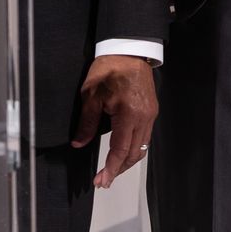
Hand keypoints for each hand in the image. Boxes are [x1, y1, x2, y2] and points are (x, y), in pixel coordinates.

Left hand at [71, 55, 157, 188]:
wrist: (129, 50)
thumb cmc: (110, 68)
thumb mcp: (91, 95)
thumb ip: (86, 123)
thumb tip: (79, 143)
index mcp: (129, 113)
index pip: (120, 150)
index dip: (110, 169)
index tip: (100, 181)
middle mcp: (144, 117)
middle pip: (134, 154)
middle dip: (119, 170)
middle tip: (104, 180)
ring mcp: (150, 114)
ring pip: (142, 147)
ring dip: (128, 161)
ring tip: (112, 170)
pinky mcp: (151, 111)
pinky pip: (145, 137)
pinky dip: (134, 148)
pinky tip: (123, 152)